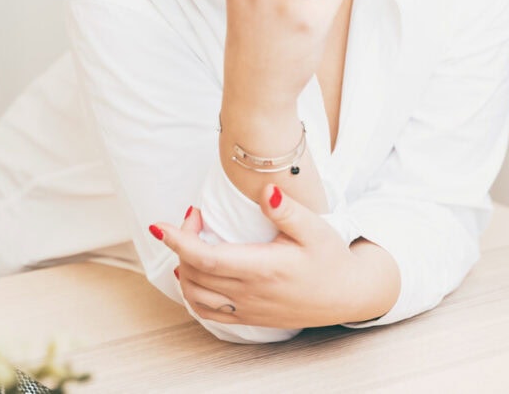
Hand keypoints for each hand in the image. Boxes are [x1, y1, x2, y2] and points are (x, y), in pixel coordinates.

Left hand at [152, 184, 356, 328]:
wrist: (348, 295)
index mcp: (262, 268)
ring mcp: (248, 309)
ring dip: (183, 269)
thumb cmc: (330, 258)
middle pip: (194, 274)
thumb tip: (266, 189)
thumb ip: (287, 210)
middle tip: (194, 215)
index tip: (160, 225)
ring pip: (196, 296)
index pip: (205, 258)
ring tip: (193, 240)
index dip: (178, 241)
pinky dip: (192, 293)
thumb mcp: (315, 228)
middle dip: (181, 243)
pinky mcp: (250, 318)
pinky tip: (194, 273)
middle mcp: (249, 293)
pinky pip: (208, 312)